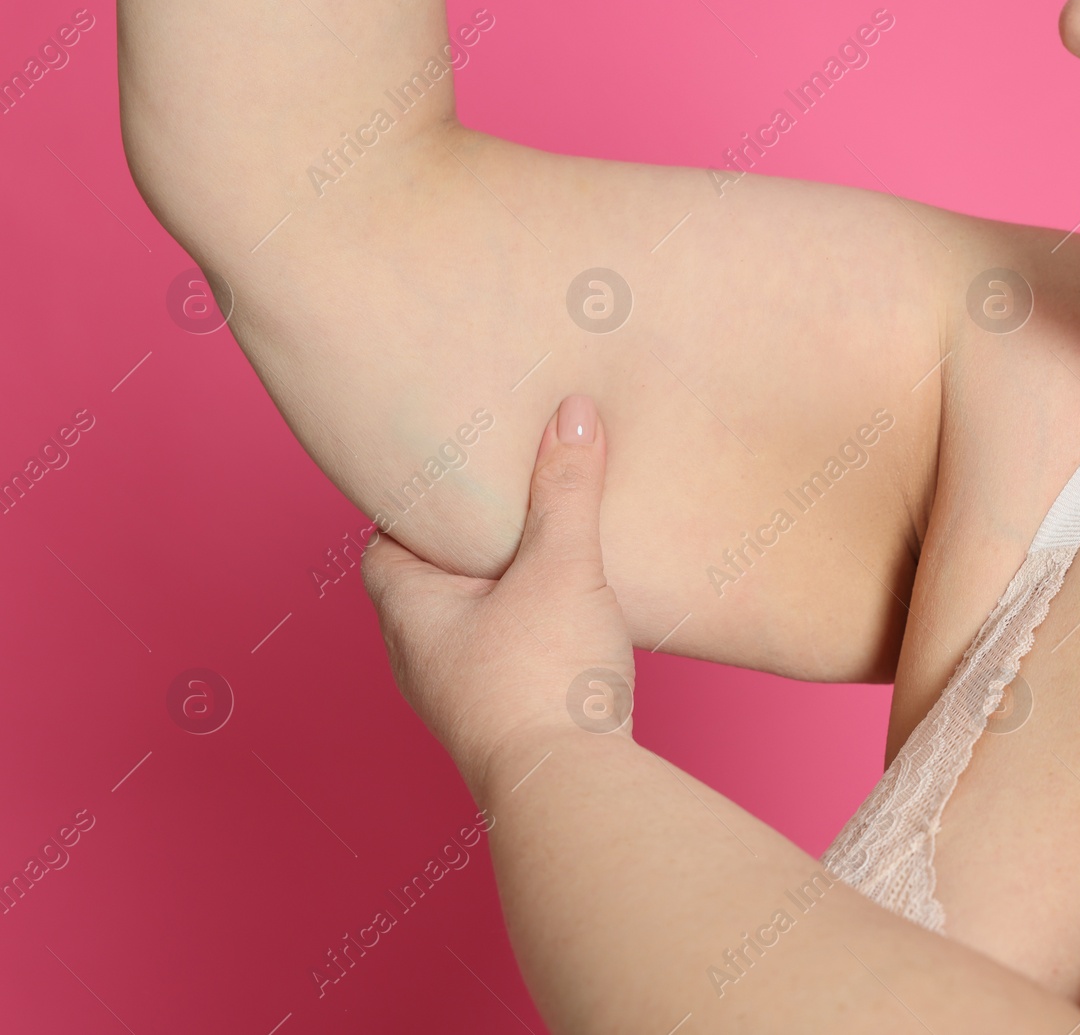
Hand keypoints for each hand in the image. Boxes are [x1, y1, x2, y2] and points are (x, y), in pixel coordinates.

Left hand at [361, 394, 635, 795]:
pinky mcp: (504, 727)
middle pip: (422, 589)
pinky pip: (500, 666)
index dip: (409, 509)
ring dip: (494, 600)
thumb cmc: (543, 681)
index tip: (446, 479)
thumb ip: (566, 489)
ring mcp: (459, 702)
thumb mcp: (561, 566)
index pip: (382, 546)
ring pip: (464, 632)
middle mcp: (421, 662)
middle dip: (457, 551)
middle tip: (497, 508)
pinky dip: (522, 639)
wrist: (570, 791)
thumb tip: (573, 412)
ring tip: (539, 561)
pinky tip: (565, 627)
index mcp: (410, 614)